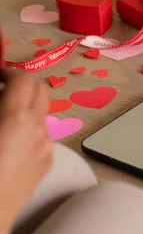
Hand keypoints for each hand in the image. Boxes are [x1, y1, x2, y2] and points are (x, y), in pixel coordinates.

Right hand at [0, 69, 51, 233]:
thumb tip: (0, 89)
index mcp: (17, 116)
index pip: (24, 78)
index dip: (9, 72)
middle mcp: (38, 127)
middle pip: (41, 91)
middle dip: (23, 85)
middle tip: (1, 90)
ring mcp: (46, 145)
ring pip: (42, 113)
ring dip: (26, 108)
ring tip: (3, 119)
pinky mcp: (48, 161)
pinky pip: (41, 135)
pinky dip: (29, 129)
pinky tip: (8, 144)